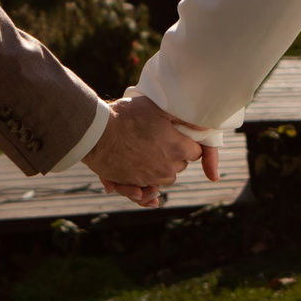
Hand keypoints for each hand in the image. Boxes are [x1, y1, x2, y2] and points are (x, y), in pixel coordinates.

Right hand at [82, 93, 215, 208]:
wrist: (95, 132)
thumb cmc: (126, 116)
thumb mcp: (157, 108)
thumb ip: (184, 117)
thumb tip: (205, 126)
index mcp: (177, 148)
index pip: (197, 152)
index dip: (189, 143)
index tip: (179, 136)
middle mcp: (167, 167)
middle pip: (181, 166)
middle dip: (175, 155)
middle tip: (162, 140)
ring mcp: (150, 178)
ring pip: (165, 178)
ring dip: (161, 169)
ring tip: (149, 153)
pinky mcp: (134, 184)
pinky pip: (146, 191)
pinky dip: (146, 188)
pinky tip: (144, 186)